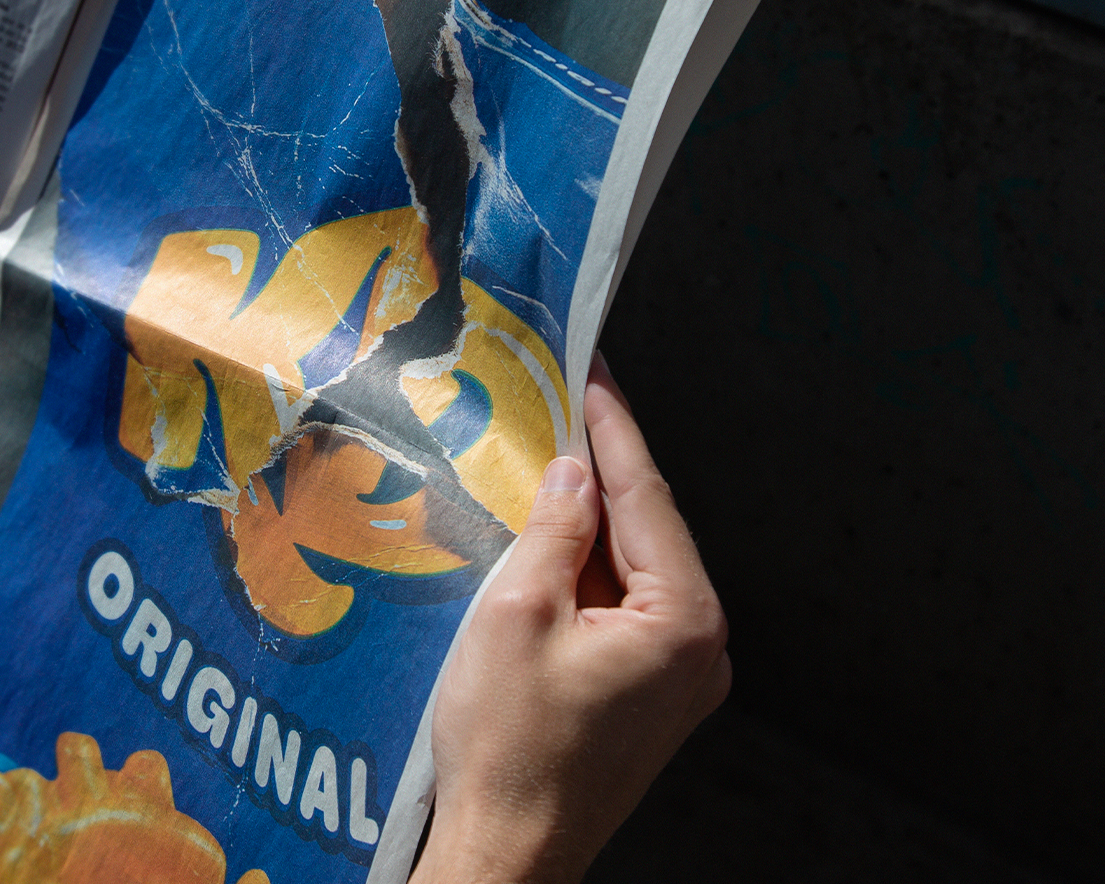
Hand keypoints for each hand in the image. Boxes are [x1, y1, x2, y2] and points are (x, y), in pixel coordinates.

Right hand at [412, 353, 729, 883]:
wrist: (508, 850)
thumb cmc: (509, 745)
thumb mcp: (516, 612)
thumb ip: (553, 531)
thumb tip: (575, 473)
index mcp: (684, 621)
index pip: (646, 497)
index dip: (613, 427)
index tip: (593, 372)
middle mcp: (700, 649)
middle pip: (645, 532)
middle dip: (600, 471)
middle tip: (562, 405)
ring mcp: (679, 679)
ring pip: (632, 572)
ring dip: (587, 525)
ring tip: (541, 469)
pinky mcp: (649, 699)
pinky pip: (623, 612)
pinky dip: (585, 575)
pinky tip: (544, 550)